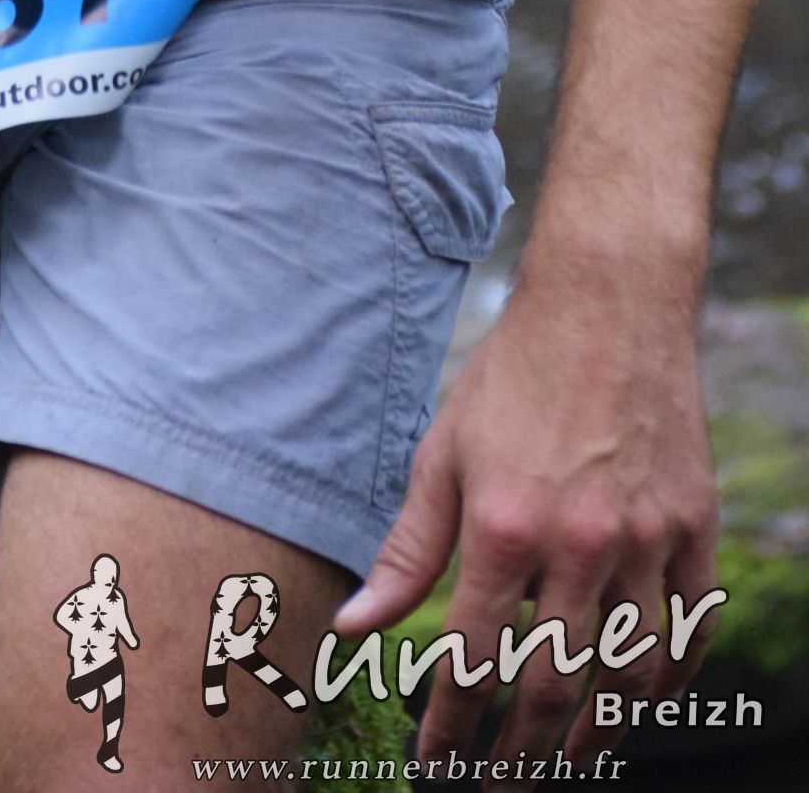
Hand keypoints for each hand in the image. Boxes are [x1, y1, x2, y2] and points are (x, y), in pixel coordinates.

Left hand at [334, 258, 719, 772]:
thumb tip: (356, 629)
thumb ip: (406, 549)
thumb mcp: (442, 452)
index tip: (434, 765)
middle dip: (520, 754)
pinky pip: (690, 630)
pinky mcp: (694, 529)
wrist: (607, 304)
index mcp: (504, 528)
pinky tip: (640, 700)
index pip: (470, 660)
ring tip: (565, 763)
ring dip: (595, 735)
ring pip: (628, 676)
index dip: (449, 725)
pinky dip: (668, 678)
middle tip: (497, 789)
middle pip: (551, 687)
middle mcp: (579, 546)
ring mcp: (645, 541)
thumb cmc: (513, 374)